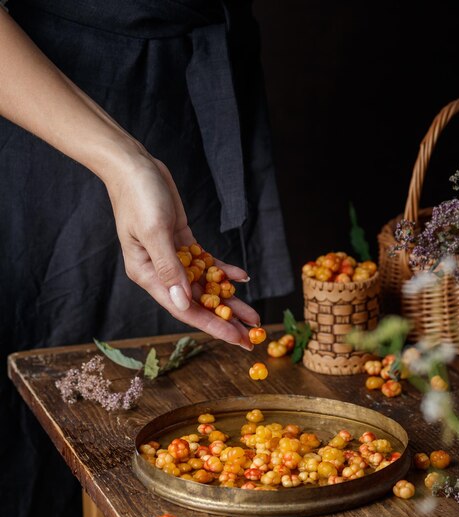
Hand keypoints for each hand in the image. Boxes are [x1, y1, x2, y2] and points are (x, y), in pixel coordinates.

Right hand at [106, 153, 258, 348]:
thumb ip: (169, 269)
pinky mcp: (182, 243)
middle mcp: (160, 271)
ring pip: (205, 285)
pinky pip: (206, 263)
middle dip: (225, 319)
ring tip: (253, 315)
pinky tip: (241, 277)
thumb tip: (182, 304)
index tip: (236, 339)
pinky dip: (223, 271)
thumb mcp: (155, 232)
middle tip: (253, 335)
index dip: (212, 326)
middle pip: (197, 302)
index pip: (183, 309)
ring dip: (229, 300)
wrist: (135, 165)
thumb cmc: (139, 196)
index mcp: (147, 274)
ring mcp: (172, 258)